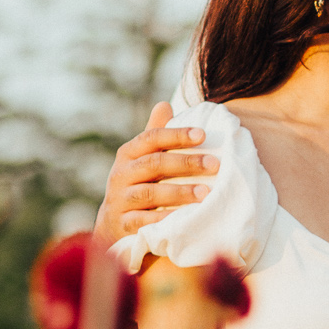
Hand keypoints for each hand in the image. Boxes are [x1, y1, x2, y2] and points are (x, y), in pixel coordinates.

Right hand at [92, 101, 219, 247]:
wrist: (113, 222)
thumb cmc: (136, 183)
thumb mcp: (141, 158)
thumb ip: (154, 134)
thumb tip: (164, 104)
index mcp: (128, 154)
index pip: (152, 138)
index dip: (177, 135)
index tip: (203, 134)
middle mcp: (121, 174)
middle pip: (154, 164)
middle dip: (187, 163)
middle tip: (215, 164)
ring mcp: (120, 199)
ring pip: (150, 193)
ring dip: (179, 192)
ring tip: (206, 193)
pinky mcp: (123, 223)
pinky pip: (144, 220)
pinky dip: (164, 218)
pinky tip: (184, 217)